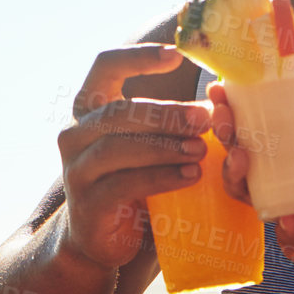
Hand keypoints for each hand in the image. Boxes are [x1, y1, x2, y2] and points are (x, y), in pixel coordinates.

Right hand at [55, 45, 208, 271]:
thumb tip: (218, 98)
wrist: (102, 238)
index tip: (177, 55)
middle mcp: (75, 134)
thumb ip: (169, 119)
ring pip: (118, 148)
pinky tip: (190, 175)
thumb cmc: (132, 177)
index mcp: (89, 108)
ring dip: (164, 147)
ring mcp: (77, 170)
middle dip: (165, 114)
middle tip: (203, 118)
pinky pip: (124, 184)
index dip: (138, 56)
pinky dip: (161, 177)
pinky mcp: (88, 204)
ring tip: (201, 149)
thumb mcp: (145, 141)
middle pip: (118, 112)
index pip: (104, 66)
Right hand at [211, 65, 293, 293]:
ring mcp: (292, 207)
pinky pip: (281, 231)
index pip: (266, 120)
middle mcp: (293, 174)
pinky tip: (291, 215)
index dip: (240, 105)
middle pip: (245, 152)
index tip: (222, 88)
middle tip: (224, 120)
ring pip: (248, 191)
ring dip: (236, 175)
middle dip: (226, 135)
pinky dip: (282, 221)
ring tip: (241, 160)